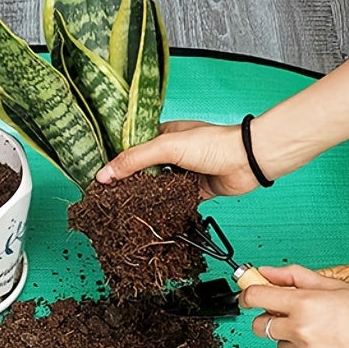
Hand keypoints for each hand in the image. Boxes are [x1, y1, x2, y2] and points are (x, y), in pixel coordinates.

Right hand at [95, 120, 260, 198]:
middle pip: (143, 169)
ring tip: (124, 207)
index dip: (117, 162)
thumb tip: (105, 174)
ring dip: (146, 195)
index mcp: (164, 135)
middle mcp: (173, 153)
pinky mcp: (194, 190)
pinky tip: (151, 212)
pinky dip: (164, 206)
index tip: (101, 177)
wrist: (248, 161)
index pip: (133, 148)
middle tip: (108, 195)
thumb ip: (135, 160)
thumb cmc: (214, 144)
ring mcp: (183, 172)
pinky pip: (173, 200)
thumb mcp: (166, 147)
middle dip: (128, 181)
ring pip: (157, 187)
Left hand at [239, 265, 348, 347]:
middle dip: (268, 319)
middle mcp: (301, 331)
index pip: (256, 296)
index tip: (248, 295)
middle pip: (260, 326)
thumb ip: (296, 277)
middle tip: (289, 316)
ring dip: (292, 339)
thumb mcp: (336, 287)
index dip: (248, 294)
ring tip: (324, 335)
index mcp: (305, 304)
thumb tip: (268, 272)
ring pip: (281, 346)